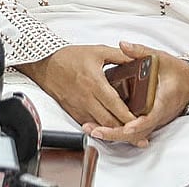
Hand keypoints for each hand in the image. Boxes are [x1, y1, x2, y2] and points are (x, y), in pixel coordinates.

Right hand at [14, 44, 135, 130]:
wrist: (44, 63)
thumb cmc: (69, 57)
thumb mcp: (97, 51)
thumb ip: (120, 55)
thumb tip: (138, 59)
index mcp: (95, 82)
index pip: (116, 105)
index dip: (130, 117)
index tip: (143, 122)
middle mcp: (87, 97)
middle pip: (109, 121)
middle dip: (126, 131)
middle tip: (140, 136)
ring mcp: (78, 106)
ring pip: (99, 126)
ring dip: (114, 133)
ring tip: (129, 137)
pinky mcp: (72, 111)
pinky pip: (88, 124)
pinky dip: (100, 129)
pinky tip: (109, 131)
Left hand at [80, 41, 188, 147]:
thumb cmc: (175, 70)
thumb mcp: (160, 57)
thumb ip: (140, 51)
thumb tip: (123, 45)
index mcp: (162, 100)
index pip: (150, 117)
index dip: (138, 124)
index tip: (126, 128)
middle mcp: (158, 114)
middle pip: (138, 132)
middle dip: (117, 134)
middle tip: (96, 131)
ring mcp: (153, 119)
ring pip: (135, 134)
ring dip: (114, 135)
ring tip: (93, 131)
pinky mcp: (148, 120)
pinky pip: (134, 131)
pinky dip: (119, 132)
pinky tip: (101, 129)